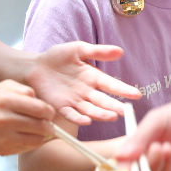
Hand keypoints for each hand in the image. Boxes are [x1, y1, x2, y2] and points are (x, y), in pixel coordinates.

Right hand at [0, 79, 55, 154]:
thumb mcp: (3, 87)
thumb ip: (24, 90)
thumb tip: (41, 103)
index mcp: (5, 101)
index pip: (39, 109)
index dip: (49, 112)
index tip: (49, 112)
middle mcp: (4, 119)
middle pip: (41, 126)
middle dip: (49, 126)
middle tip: (48, 124)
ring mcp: (3, 137)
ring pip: (37, 140)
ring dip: (43, 136)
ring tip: (41, 131)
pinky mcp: (3, 150)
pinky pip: (27, 148)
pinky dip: (32, 143)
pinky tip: (28, 137)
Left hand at [23, 42, 137, 125]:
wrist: (34, 66)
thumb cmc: (57, 57)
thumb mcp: (78, 49)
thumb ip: (98, 52)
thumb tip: (120, 51)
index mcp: (92, 77)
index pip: (111, 85)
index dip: (123, 90)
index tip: (136, 95)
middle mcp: (86, 92)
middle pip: (103, 100)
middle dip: (114, 106)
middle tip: (125, 111)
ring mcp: (74, 101)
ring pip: (90, 109)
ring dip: (101, 114)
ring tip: (112, 116)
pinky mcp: (60, 107)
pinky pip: (71, 114)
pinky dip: (78, 118)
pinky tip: (87, 120)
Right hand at [115, 94, 170, 170]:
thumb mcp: (158, 120)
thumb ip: (139, 138)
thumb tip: (119, 157)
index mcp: (146, 144)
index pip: (129, 161)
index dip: (123, 166)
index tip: (119, 165)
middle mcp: (156, 159)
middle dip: (136, 170)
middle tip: (135, 163)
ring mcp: (170, 169)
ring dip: (153, 164)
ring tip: (159, 146)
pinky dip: (166, 166)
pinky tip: (169, 151)